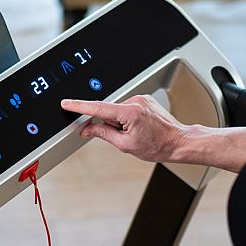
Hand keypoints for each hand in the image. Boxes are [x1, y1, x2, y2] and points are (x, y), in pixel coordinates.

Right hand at [61, 95, 186, 162]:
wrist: (179, 142)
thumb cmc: (158, 146)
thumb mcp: (125, 145)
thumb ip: (103, 134)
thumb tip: (87, 129)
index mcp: (129, 112)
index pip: (97, 107)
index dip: (79, 106)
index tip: (67, 103)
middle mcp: (135, 101)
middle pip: (108, 111)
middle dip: (110, 124)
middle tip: (126, 136)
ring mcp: (140, 99)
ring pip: (117, 110)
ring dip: (120, 122)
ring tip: (136, 133)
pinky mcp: (144, 100)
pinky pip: (126, 108)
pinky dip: (127, 118)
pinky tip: (139, 128)